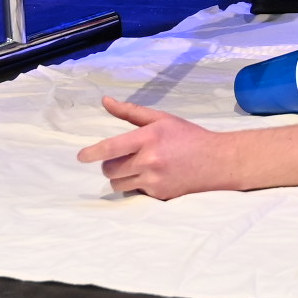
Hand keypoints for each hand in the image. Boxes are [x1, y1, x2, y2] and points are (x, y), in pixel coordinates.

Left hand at [77, 97, 235, 199]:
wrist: (217, 161)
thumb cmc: (187, 136)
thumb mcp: (162, 119)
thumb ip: (131, 112)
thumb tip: (105, 101)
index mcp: (149, 138)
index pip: (111, 147)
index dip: (92, 153)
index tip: (81, 157)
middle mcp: (149, 161)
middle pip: (110, 169)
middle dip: (109, 165)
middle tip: (120, 159)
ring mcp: (154, 181)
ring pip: (118, 184)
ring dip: (120, 177)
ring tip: (136, 168)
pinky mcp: (159, 196)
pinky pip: (135, 192)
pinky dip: (137, 185)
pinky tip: (154, 176)